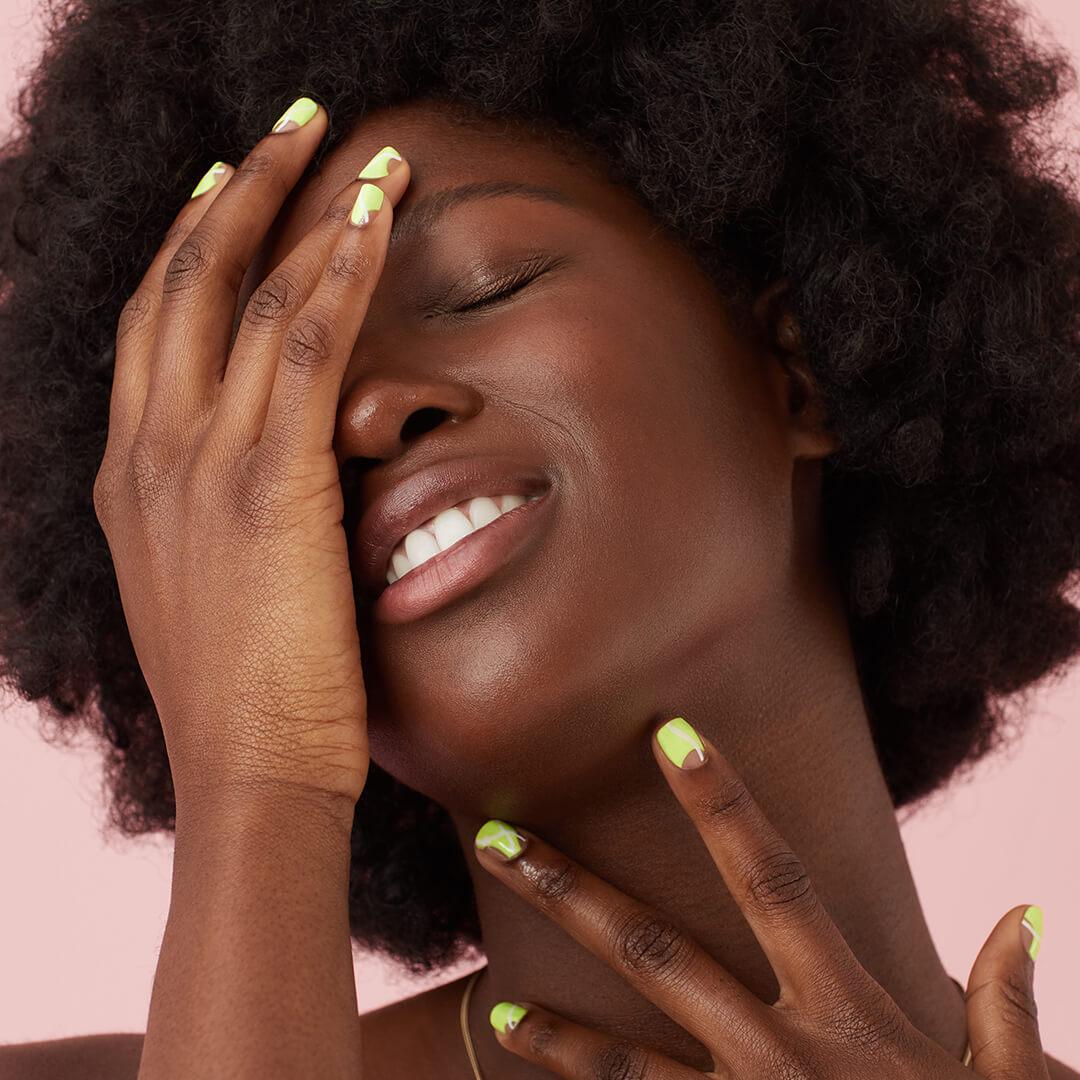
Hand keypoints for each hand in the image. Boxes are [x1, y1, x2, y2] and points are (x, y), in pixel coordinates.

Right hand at [92, 97, 410, 809]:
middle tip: (282, 132)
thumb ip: (224, 521)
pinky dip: (337, 270)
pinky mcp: (266, 483)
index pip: (152, 332)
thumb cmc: (246, 699)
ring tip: (348, 147)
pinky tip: (373, 216)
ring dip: (296, 207)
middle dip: (233, 195)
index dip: (187, 251)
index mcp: (133, 479)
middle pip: (179, 284)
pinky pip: (302, 345)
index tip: (224, 195)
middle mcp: (149, 454)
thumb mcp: (211, 593)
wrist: (249, 777)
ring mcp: (197, 464)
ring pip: (240, 296)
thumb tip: (276, 481)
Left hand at [473, 716, 1049, 1077]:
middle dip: (567, 889)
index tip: (668, 732)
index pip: (769, 875)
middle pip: (653, 951)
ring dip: (553, 1033)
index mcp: (844, 1010)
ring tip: (494, 1000)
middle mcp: (777, 1053)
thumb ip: (1007, 1002)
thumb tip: (1023, 915)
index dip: (719, 800)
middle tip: (493, 835)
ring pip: (627, 1061)